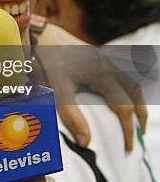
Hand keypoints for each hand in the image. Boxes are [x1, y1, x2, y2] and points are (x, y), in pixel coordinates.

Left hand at [34, 23, 146, 150]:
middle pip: (136, 92)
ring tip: (135, 116)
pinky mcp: (97, 55)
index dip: (128, 129)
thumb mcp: (58, 90)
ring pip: (131, 80)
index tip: (128, 147)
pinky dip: (127, 87)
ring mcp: (104, 58)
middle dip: (140, 115)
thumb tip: (85, 142)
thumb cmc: (48, 61)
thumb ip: (72, 116)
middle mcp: (109, 66)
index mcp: (104, 75)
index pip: (124, 108)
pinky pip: (122, 73)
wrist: (41, 33)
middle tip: (140, 133)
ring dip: (136, 100)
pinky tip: (120, 94)